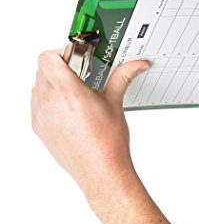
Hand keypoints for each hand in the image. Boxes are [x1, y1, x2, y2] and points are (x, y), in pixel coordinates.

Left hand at [31, 49, 150, 198]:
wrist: (100, 171)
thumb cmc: (107, 143)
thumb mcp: (115, 102)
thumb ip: (124, 76)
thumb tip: (137, 64)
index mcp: (68, 91)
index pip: (48, 57)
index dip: (63, 52)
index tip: (78, 56)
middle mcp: (49, 102)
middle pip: (43, 68)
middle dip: (61, 66)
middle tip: (81, 73)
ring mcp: (41, 115)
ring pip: (38, 85)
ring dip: (53, 81)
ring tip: (76, 91)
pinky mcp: (39, 127)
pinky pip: (37, 103)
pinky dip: (49, 99)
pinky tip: (70, 108)